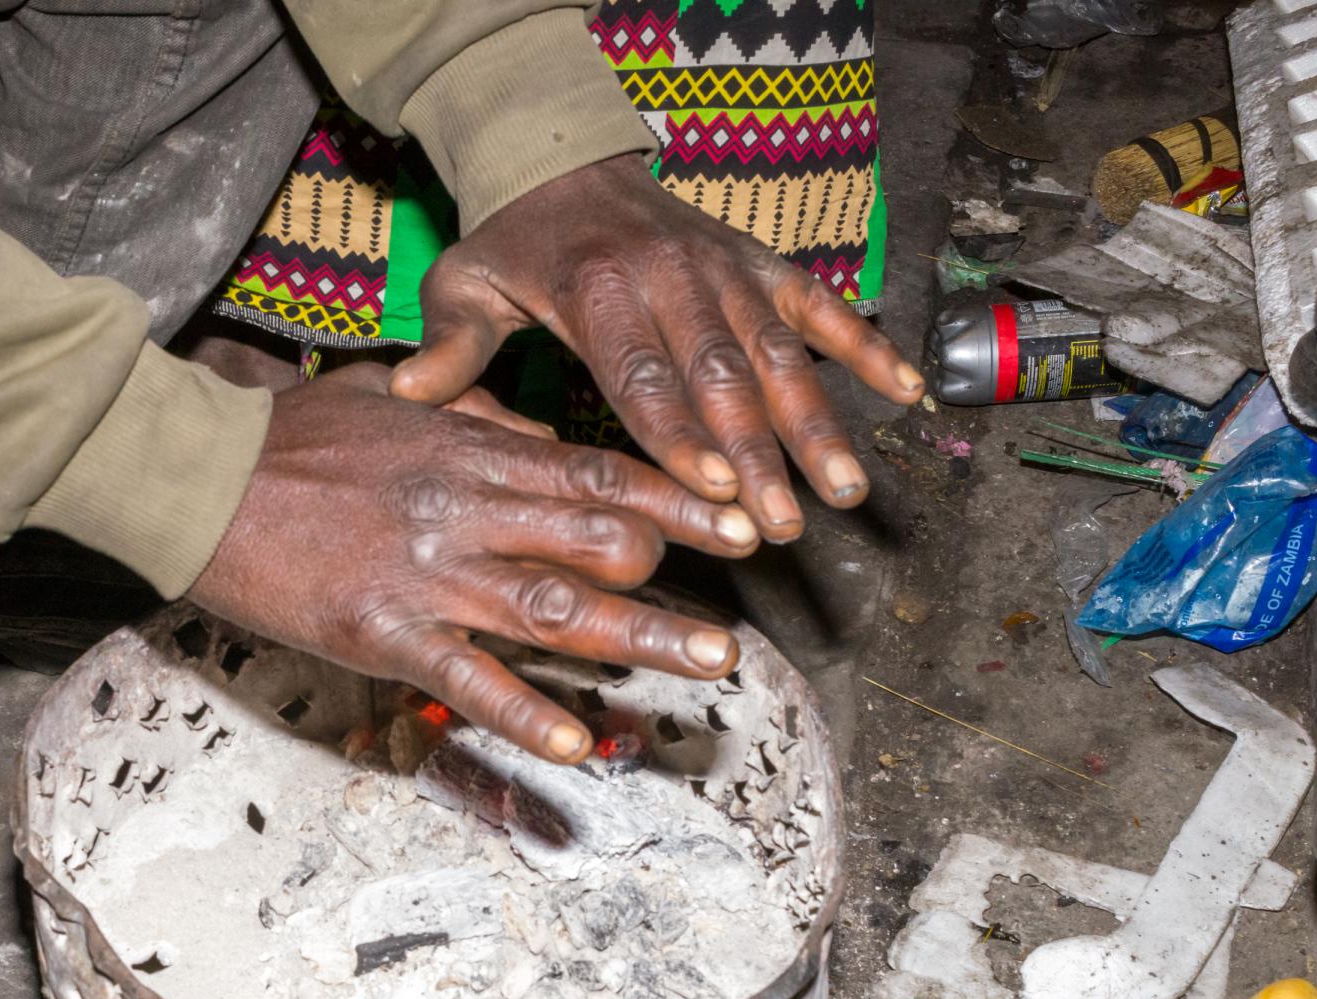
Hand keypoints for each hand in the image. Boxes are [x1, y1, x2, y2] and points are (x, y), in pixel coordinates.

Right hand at [189, 365, 758, 762]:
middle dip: (678, 576)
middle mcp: (468, 509)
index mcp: (473, 450)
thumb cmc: (290, 435)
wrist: (200, 475)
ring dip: (641, 637)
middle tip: (740, 606)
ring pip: (557, 607)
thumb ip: (471, 411)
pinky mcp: (382, 630)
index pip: (599, 472)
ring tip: (713, 663)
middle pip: (599, 539)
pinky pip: (467, 677)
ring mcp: (430, 574)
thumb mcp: (393, 399)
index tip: (741, 518)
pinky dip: (523, 710)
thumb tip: (535, 429)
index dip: (677, 498)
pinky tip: (573, 741)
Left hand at [391, 154, 925, 540]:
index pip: (645, 377)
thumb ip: (450, 343)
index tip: (715, 491)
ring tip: (847, 488)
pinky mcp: (761, 263)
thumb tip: (407, 390)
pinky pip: (823, 307)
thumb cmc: (513, 240)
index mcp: (599, 292)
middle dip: (759, 456)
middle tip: (784, 524)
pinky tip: (908, 395)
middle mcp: (673, 279)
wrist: (564, 157)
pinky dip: (869, 347)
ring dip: (818, 423)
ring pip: (781, 354)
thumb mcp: (464, 282)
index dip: (681, 436)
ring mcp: (726, 271)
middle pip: (724, 379)